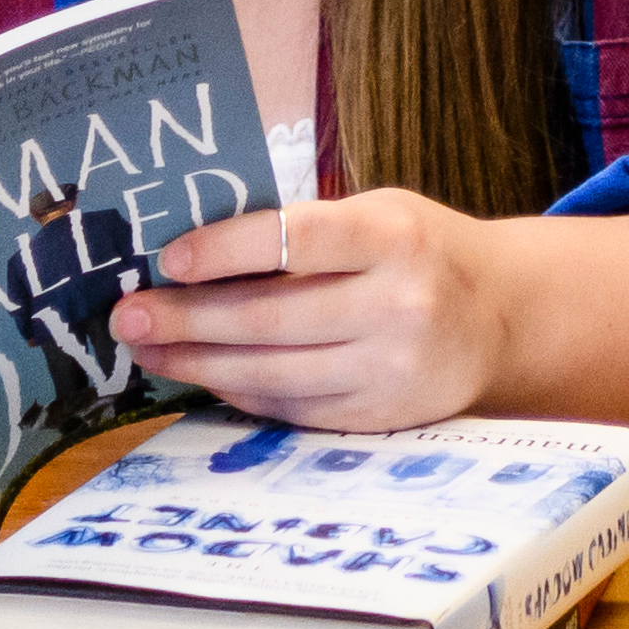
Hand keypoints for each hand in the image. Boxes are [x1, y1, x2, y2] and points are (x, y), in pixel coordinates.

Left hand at [120, 193, 518, 434]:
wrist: (499, 314)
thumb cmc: (418, 249)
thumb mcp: (378, 213)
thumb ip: (305, 229)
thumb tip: (194, 255)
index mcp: (392, 236)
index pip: (296, 239)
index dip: (225, 250)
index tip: (167, 260)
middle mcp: (397, 304)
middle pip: (271, 318)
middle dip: (187, 319)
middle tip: (129, 317)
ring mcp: (391, 368)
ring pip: (273, 372)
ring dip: (199, 363)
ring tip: (150, 351)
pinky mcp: (382, 415)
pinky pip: (293, 408)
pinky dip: (241, 392)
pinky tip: (205, 375)